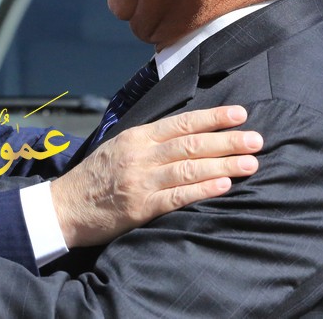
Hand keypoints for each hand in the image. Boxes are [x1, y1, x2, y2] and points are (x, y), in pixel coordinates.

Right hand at [51, 105, 261, 247]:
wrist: (65, 206)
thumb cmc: (96, 177)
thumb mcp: (119, 148)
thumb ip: (150, 142)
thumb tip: (188, 134)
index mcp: (137, 137)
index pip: (181, 123)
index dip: (213, 118)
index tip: (240, 114)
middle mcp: (140, 155)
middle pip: (191, 144)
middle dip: (227, 140)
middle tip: (257, 139)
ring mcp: (140, 181)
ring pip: (189, 168)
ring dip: (224, 164)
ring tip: (251, 163)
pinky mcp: (140, 207)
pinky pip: (177, 196)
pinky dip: (202, 190)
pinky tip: (224, 185)